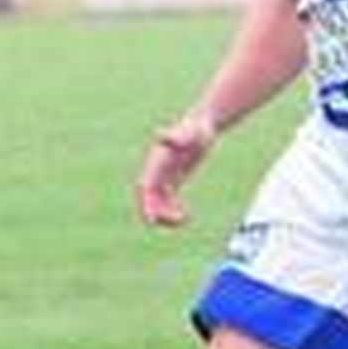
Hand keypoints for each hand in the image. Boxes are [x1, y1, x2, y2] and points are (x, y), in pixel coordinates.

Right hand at [135, 112, 215, 227]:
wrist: (202, 125)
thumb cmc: (195, 128)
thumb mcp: (188, 133)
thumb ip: (175, 136)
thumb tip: (160, 134)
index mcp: (156, 163)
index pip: (145, 187)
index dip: (145, 204)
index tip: (151, 220)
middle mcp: (156, 171)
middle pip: (150, 198)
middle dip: (157, 213)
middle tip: (174, 223)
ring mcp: (164, 176)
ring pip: (158, 202)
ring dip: (166, 215)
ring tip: (183, 221)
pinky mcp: (174, 180)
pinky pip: (168, 200)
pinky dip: (174, 210)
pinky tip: (186, 217)